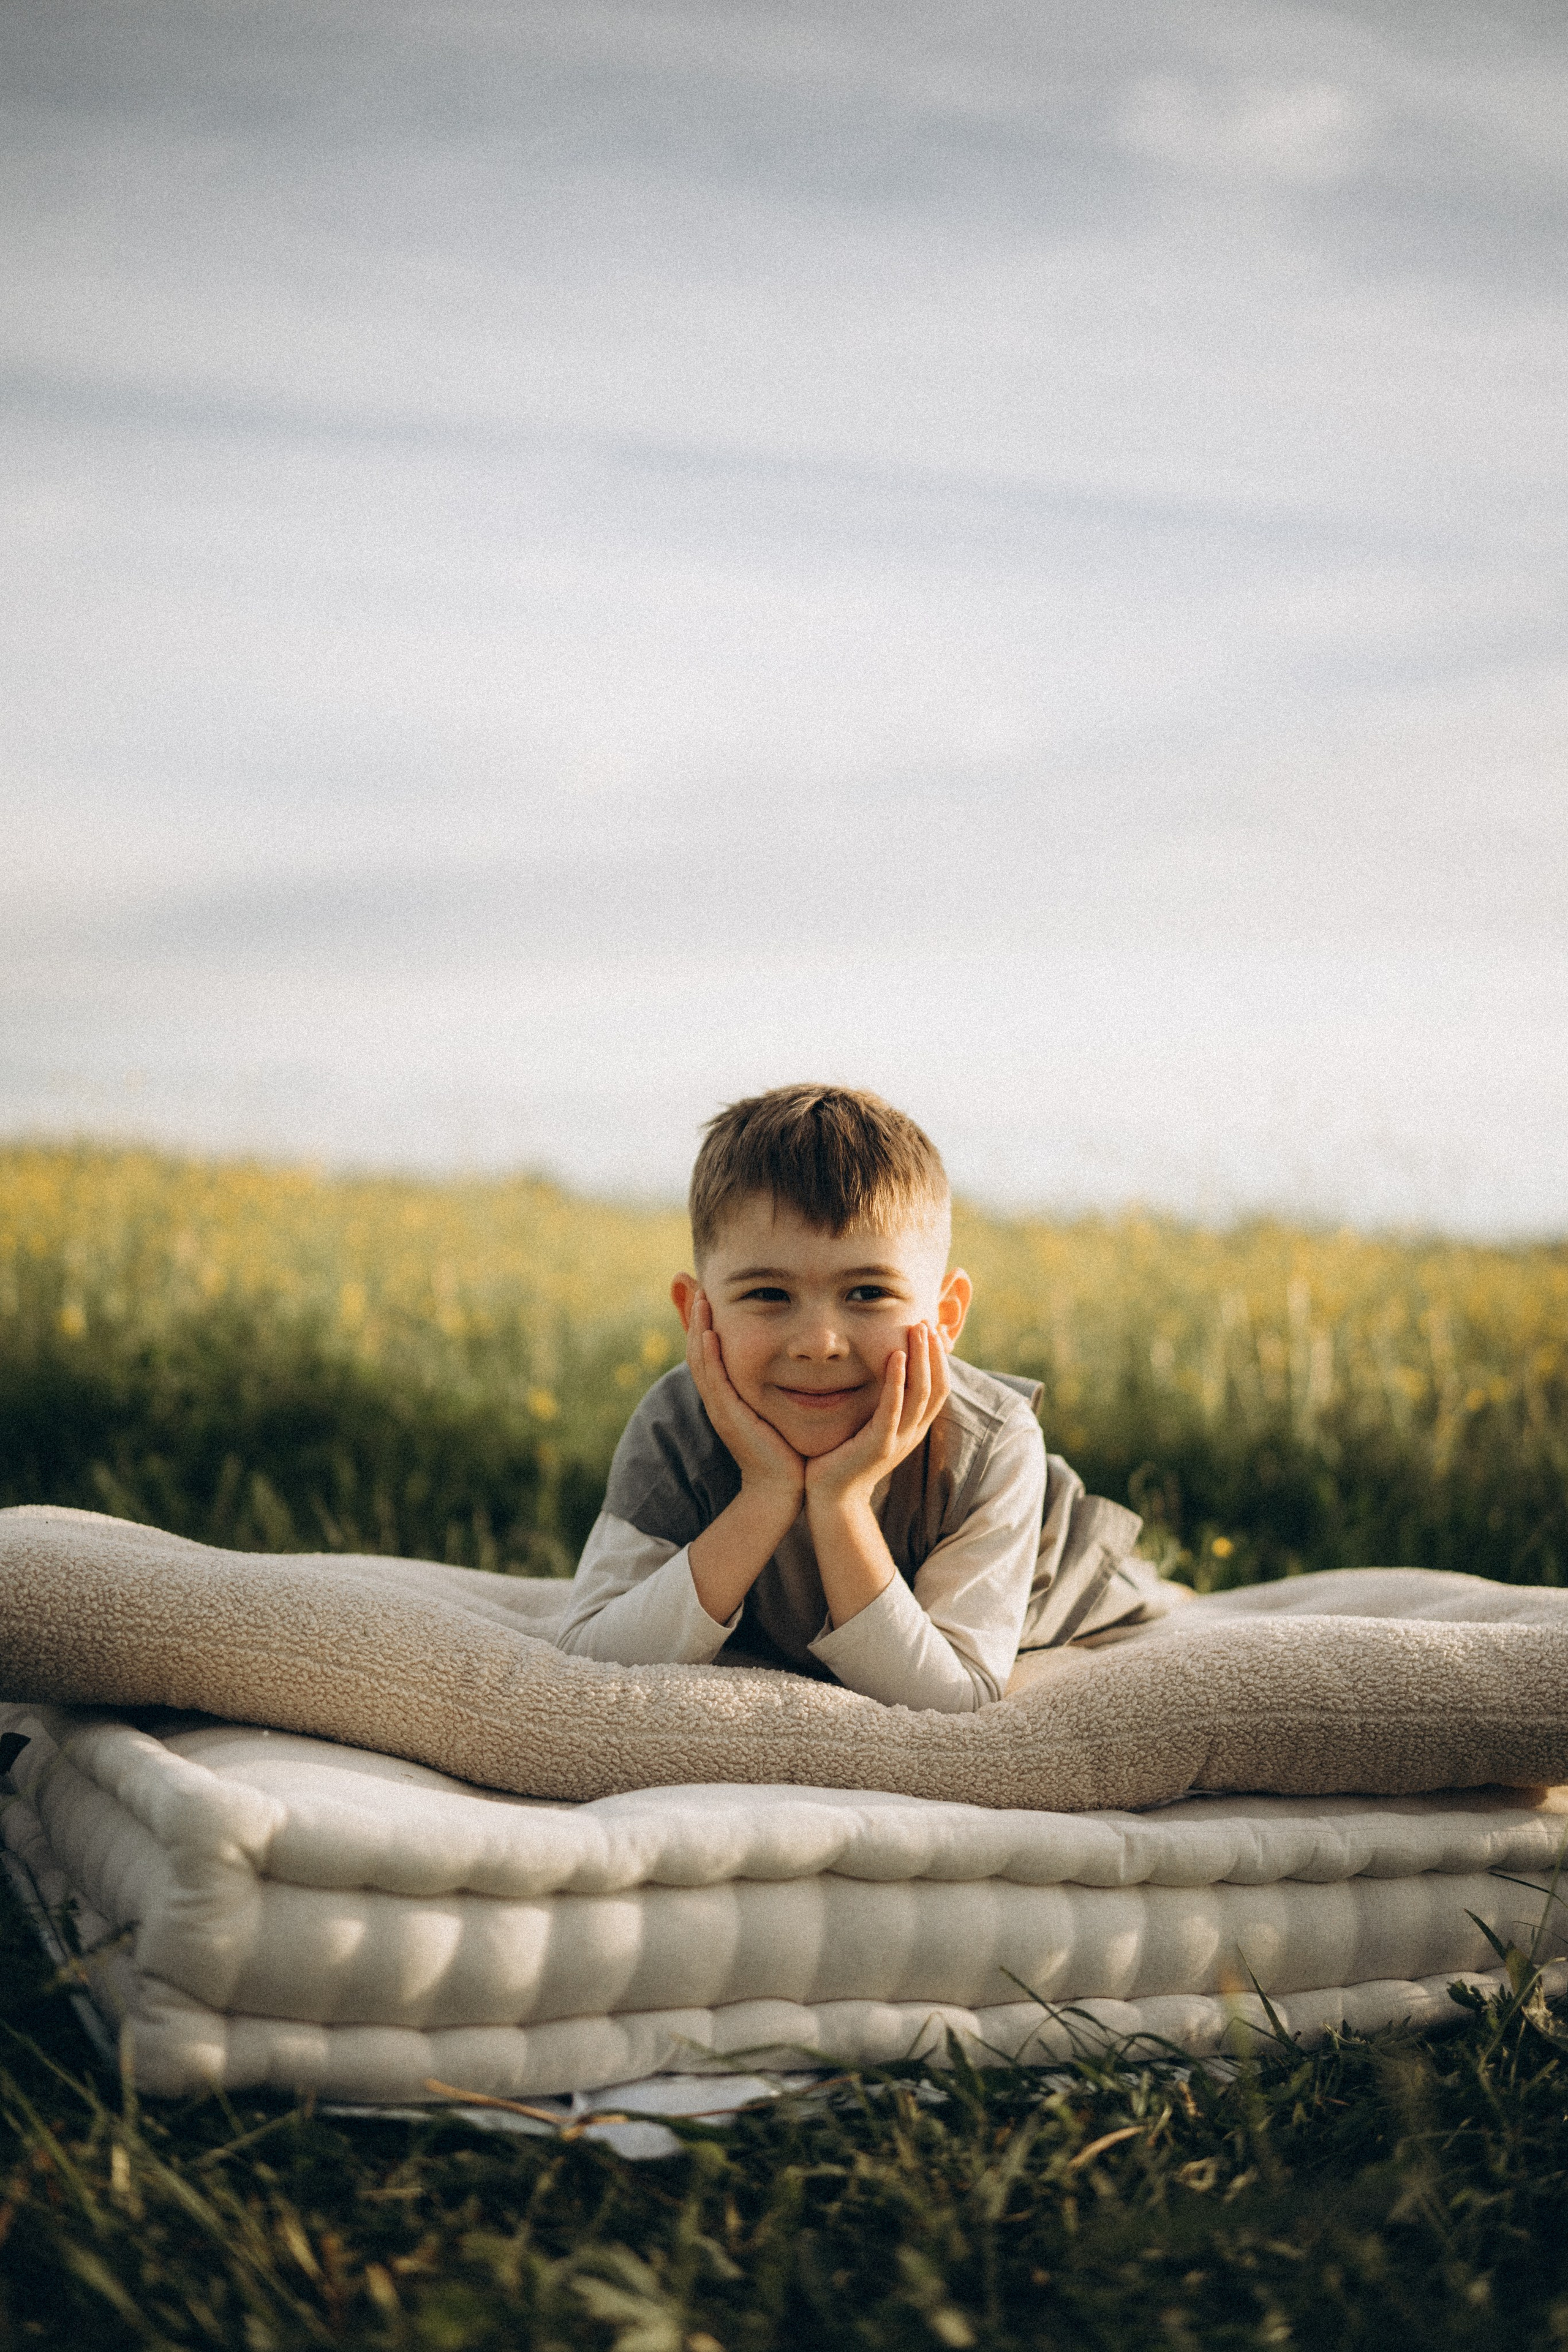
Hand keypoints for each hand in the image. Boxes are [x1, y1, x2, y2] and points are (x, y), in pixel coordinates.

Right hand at [685, 1291, 804, 1503]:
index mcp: (728, 1397)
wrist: (782, 1487)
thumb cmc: (786, 1449)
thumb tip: (792, 1363)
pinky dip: (709, 1356)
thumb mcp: (777, 1409)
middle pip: (699, 1352)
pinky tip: (709, 1334)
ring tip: (701, 1300)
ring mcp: (721, 1408)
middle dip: (697, 1319)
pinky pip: (714, 1380)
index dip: (706, 1325)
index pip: (710, 1353)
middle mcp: (719, 1400)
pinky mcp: (729, 1416)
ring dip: (698, 1329)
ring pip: (701, 1361)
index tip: (711, 1296)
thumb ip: (777, 1386)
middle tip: (699, 1288)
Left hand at [804, 1321, 949, 1515]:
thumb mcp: (871, 1425)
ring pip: (921, 1393)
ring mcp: (899, 1439)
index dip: (940, 1358)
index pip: (939, 1387)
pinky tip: (895, 1356)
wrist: (831, 1498)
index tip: (933, 1331)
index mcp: (913, 1427)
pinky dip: (897, 1380)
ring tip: (917, 1329)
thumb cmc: (845, 1456)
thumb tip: (882, 1371)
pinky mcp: (879, 1445)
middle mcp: (912, 1432)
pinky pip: (893, 1408)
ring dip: (921, 1358)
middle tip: (927, 1322)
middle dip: (934, 1352)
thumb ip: (881, 1401)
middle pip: (937, 1386)